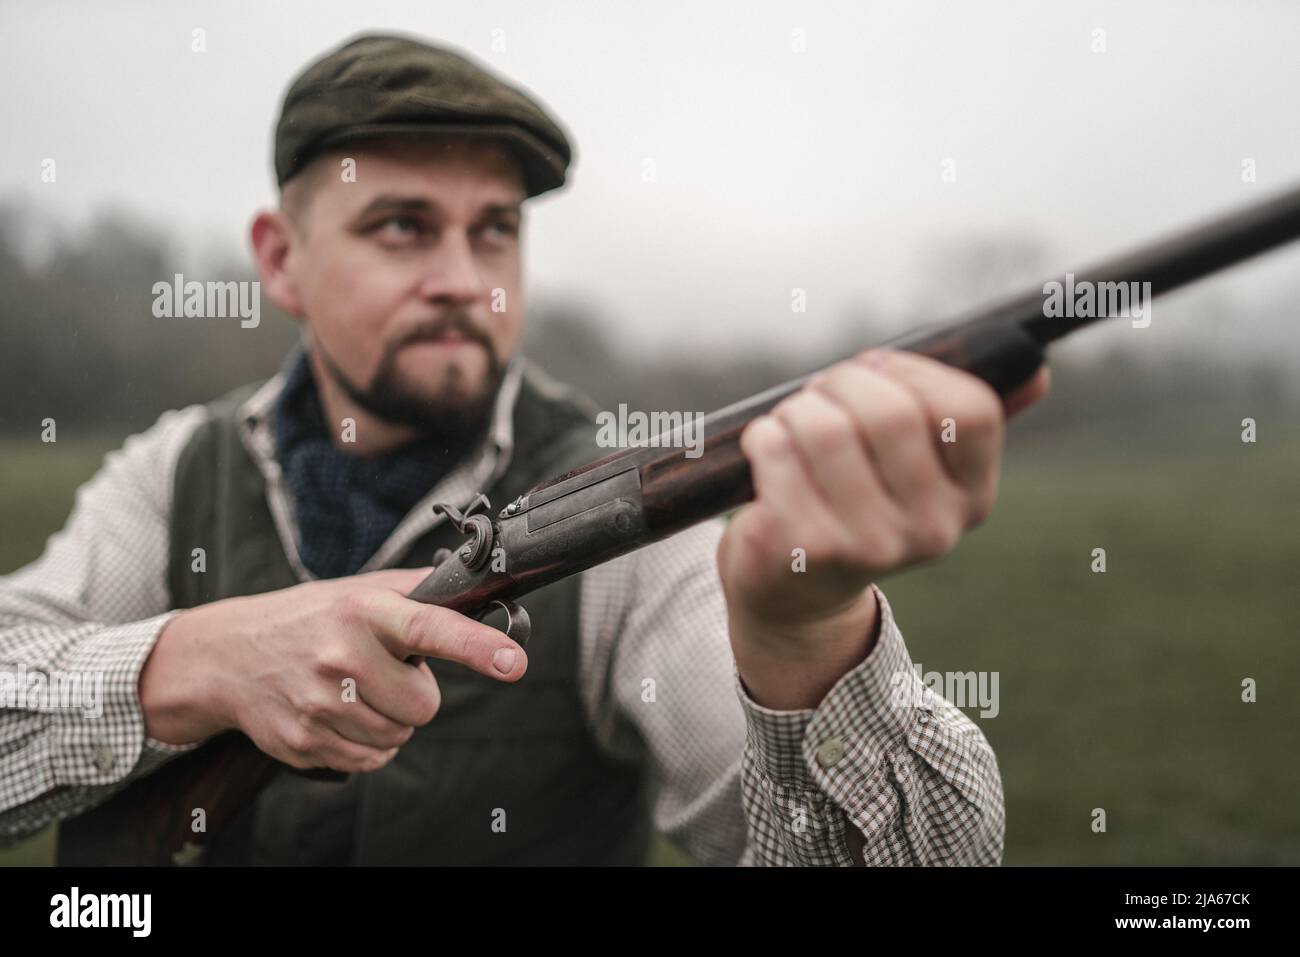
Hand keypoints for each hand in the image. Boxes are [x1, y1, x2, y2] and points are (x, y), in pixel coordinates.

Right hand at [139, 567, 526, 771]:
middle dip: (414, 694)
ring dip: (388, 720)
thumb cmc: (309, 618)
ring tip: (354, 690)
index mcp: (363, 611)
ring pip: (398, 737)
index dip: (476, 647)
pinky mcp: (304, 741)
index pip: (429, 627)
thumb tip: (480, 588)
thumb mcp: (359, 591)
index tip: (514, 662)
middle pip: (423, 705)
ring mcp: (318, 703)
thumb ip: (417, 593)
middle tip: (382, 673)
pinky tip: (339, 715)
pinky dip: (366, 744)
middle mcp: (340, 655)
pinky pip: (370, 760)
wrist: (227, 656)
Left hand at [718, 348, 1049, 707]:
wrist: (796, 592)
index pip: (970, 409)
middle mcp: (931, 530)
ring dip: (796, 410)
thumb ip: (968, 420)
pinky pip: (777, 450)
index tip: (875, 369)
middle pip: (889, 411)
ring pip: (825, 425)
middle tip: (821, 395)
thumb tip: (1036, 370)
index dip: (910, 370)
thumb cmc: (856, 502)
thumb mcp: (918, 469)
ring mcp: (868, 545)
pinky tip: (767, 454)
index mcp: (972, 499)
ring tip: (792, 427)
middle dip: (841, 383)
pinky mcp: (804, 548)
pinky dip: (763, 437)